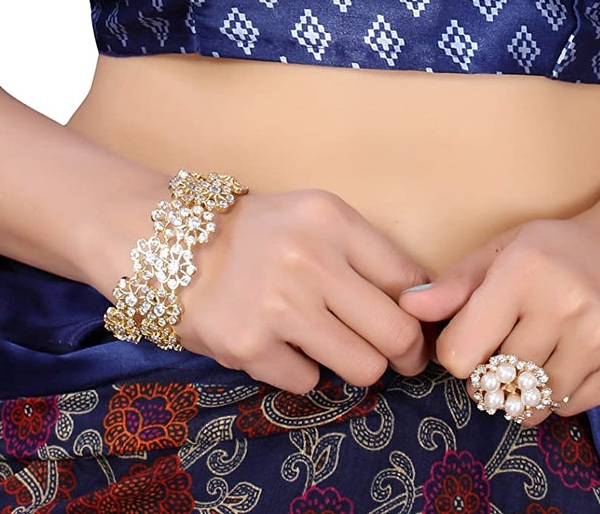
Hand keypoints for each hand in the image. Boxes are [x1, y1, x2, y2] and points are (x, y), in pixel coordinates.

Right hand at [177, 187, 433, 394]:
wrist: (175, 245)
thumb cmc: (259, 234)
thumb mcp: (314, 219)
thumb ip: (364, 253)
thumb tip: (424, 304)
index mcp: (332, 220)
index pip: (408, 280)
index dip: (420, 312)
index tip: (416, 325)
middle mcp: (309, 260)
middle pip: (397, 332)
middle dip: (406, 354)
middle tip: (401, 360)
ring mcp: (279, 306)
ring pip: (363, 367)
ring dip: (355, 365)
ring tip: (333, 348)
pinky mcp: (250, 347)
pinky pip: (307, 381)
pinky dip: (300, 370)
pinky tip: (281, 345)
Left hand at [396, 201, 599, 421]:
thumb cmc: (566, 247)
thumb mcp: (508, 248)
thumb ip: (457, 284)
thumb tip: (406, 308)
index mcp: (523, 271)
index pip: (460, 354)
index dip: (458, 353)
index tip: (470, 342)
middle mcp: (564, 306)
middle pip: (497, 381)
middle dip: (492, 373)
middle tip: (507, 348)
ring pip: (534, 403)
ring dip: (526, 390)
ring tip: (537, 355)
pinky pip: (572, 407)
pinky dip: (561, 394)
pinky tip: (569, 359)